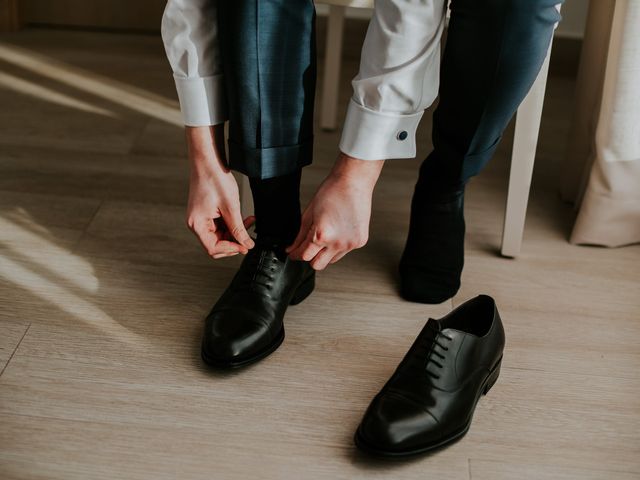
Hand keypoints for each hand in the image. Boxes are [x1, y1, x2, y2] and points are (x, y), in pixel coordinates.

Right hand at [185, 125, 254, 258]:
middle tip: (249, 236)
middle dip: (234, 241)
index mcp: (197, 224)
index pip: (213, 248)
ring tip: (250, 222)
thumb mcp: (231, 207)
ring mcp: (201, 219)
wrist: (208, 161)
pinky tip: (243, 217)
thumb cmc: (215, 179)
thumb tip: (246, 244)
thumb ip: (239, 229)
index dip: (231, 249)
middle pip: (217, 244)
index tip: (246, 246)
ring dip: (236, 231)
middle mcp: (196, 223)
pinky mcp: (206, 214)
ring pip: (220, 235)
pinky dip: (232, 224)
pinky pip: (220, 225)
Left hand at [286, 153, 383, 269]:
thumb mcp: (309, 213)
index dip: (295, 255)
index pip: (304, 255)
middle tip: (307, 248)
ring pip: (332, 260)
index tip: (293, 253)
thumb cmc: (332, 192)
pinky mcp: (360, 242)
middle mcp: (337, 243)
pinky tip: (338, 232)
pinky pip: (344, 251)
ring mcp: (350, 244)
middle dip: (309, 258)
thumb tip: (292, 248)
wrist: (353, 182)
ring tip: (325, 235)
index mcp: (322, 235)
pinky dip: (338, 246)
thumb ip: (300, 235)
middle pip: (318, 265)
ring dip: (325, 253)